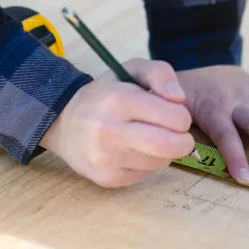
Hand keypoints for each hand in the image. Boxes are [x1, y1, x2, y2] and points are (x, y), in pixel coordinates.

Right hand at [40, 58, 194, 187]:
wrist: (64, 123)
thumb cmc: (108, 93)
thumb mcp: (133, 69)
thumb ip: (161, 73)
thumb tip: (179, 98)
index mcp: (119, 99)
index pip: (174, 117)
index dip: (183, 116)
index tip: (176, 114)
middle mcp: (109, 131)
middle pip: (169, 146)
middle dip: (184, 141)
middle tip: (180, 135)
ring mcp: (106, 158)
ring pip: (161, 162)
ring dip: (166, 151)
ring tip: (152, 137)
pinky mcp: (107, 178)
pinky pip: (146, 174)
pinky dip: (150, 163)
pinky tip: (137, 150)